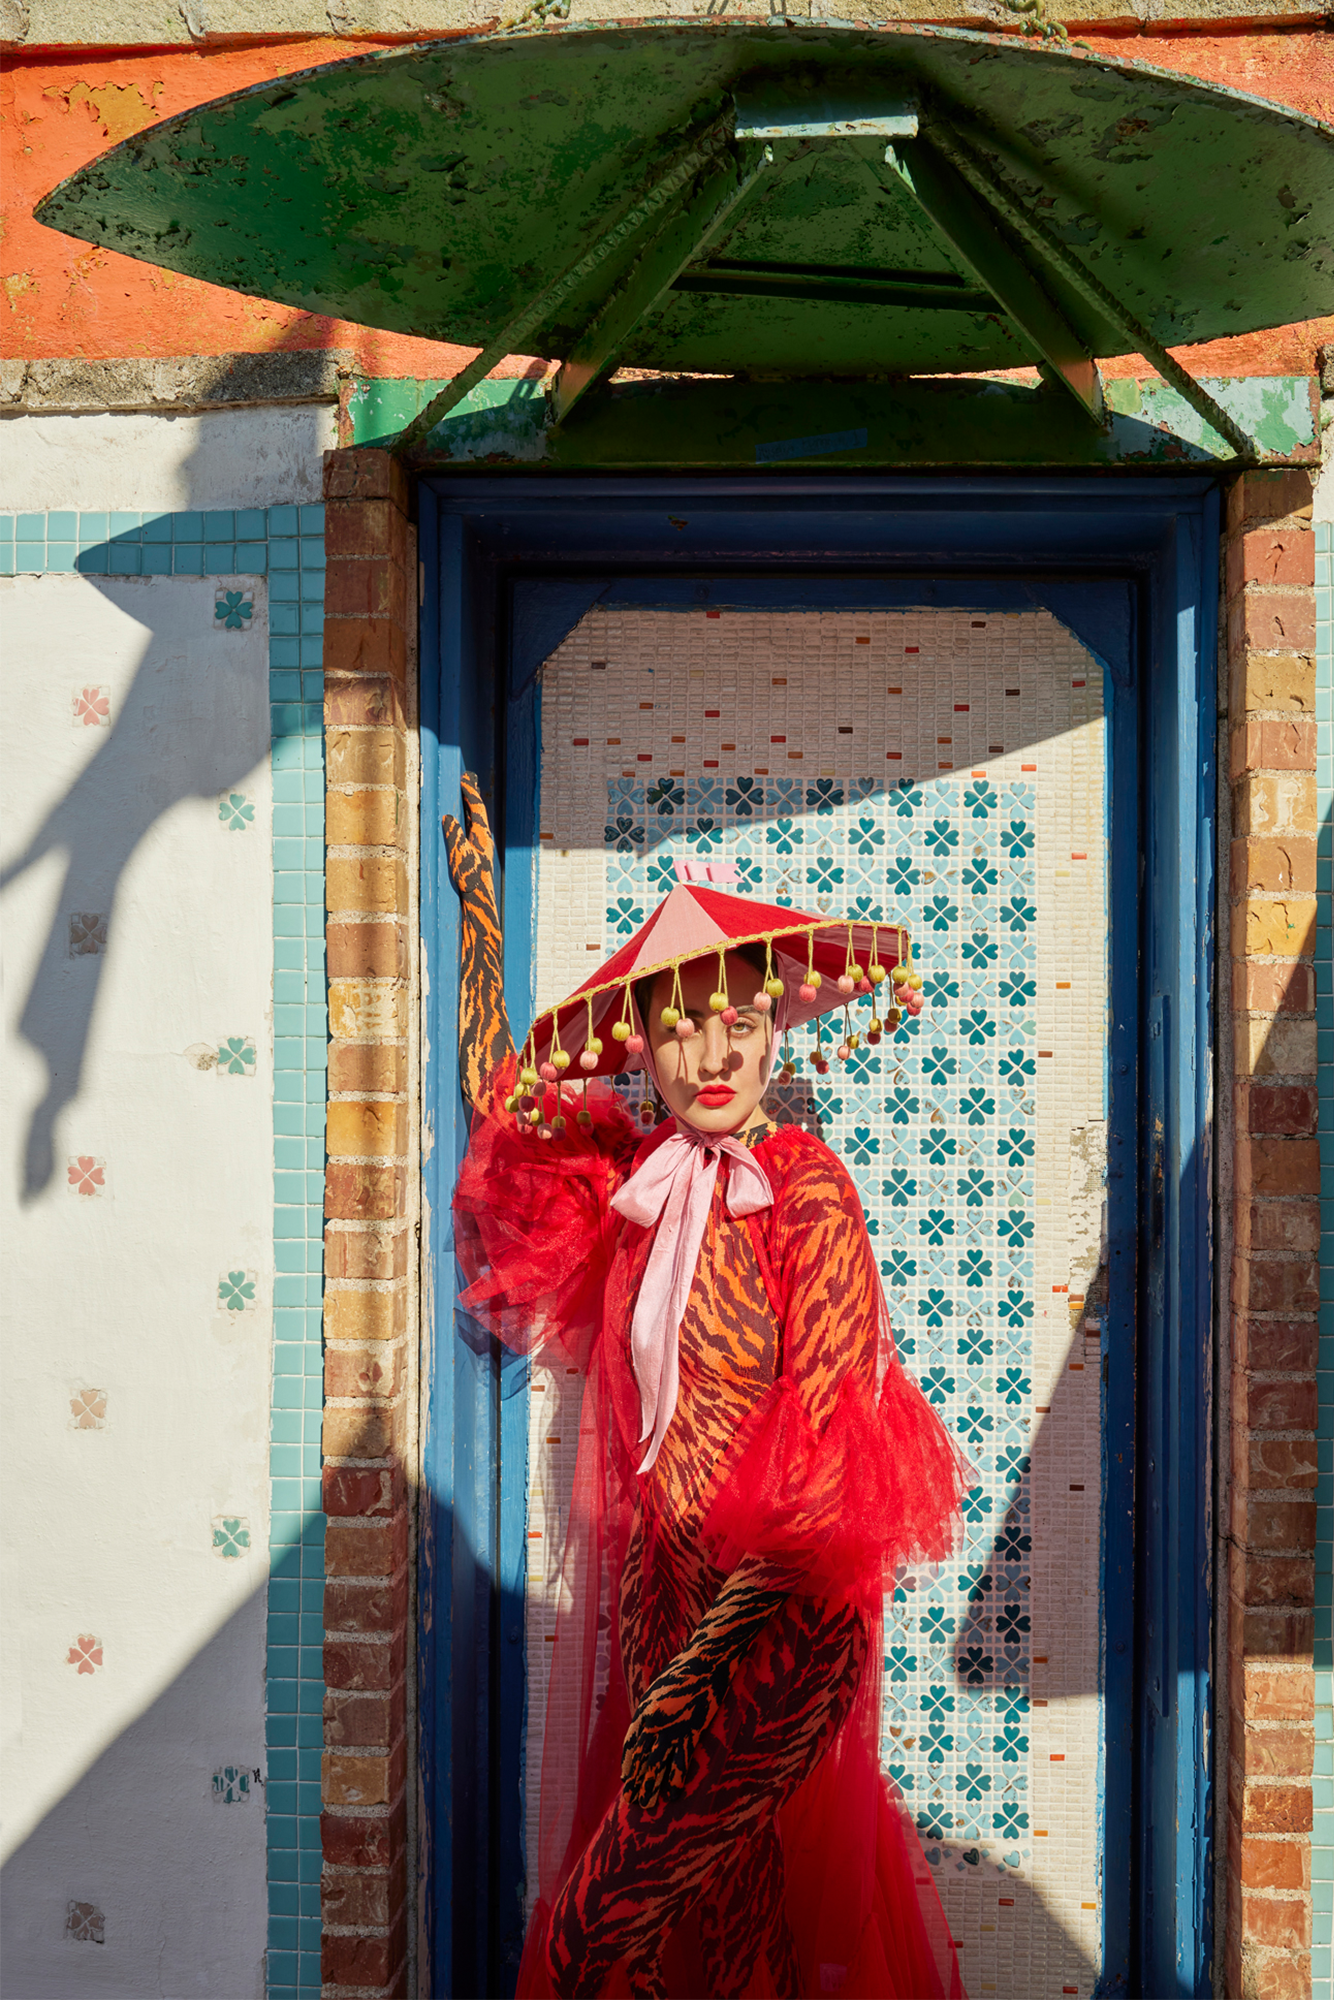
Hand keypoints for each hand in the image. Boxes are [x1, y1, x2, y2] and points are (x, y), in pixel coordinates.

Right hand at [441, 771, 496, 915]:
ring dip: (471, 807)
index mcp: (482, 835)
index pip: (477, 808)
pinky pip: (474, 830)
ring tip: (467, 797)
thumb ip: (454, 834)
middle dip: (472, 796)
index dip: (470, 793)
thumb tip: (448, 818)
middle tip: (469, 780)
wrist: (478, 899)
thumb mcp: (459, 853)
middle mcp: (485, 838)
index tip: (465, 779)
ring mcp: (483, 847)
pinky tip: (466, 824)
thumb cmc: (469, 877)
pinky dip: (469, 820)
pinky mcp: (478, 855)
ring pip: (477, 821)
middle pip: (479, 812)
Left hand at [620, 1668, 717, 1810]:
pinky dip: (675, 1781)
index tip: (626, 1780)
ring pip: (657, 1766)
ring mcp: (671, 1729)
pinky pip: (680, 1763)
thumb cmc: (684, 1672)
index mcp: (644, 1711)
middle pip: (641, 1759)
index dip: (628, 1764)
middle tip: (631, 1801)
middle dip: (636, 1782)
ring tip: (646, 1805)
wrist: (705, 1662)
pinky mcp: (691, 1732)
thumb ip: (653, 1709)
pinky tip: (671, 1796)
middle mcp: (653, 1723)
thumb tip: (649, 1724)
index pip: (631, 1745)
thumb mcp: (660, 1689)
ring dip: (651, 1787)